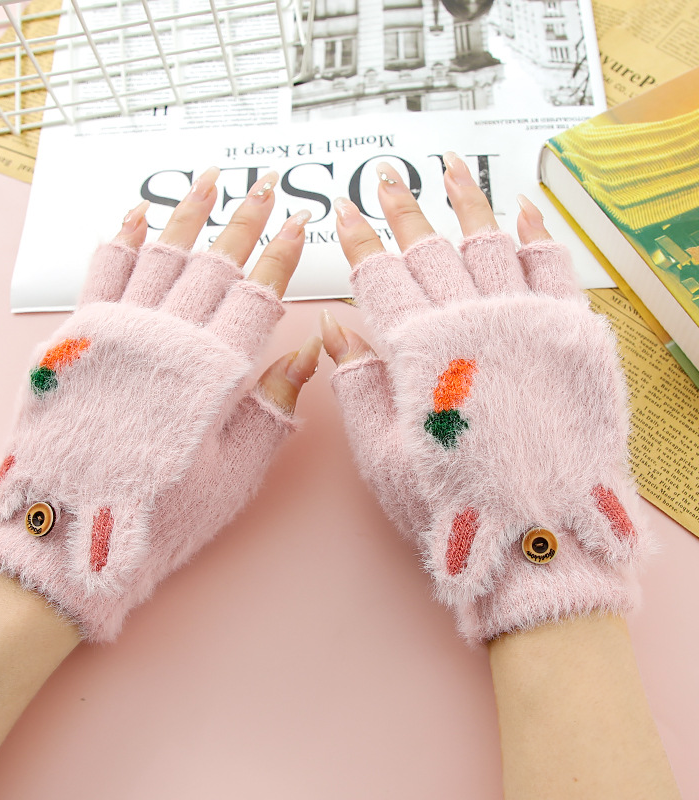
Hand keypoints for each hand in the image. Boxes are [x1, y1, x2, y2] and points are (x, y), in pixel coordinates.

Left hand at [0, 169, 319, 642]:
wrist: (68, 537)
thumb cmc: (162, 515)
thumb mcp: (234, 472)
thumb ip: (274, 404)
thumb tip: (311, 350)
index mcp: (213, 369)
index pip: (258, 295)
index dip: (283, 256)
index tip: (301, 223)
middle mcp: (168, 336)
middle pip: (216, 263)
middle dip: (246, 220)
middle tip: (267, 185)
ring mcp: (120, 330)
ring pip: (163, 254)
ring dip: (189, 213)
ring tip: (210, 179)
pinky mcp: (80, 337)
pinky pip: (104, 273)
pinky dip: (121, 240)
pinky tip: (136, 216)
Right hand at [322, 154, 648, 643]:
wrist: (540, 539)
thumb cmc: (453, 506)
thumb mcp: (383, 454)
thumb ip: (357, 383)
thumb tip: (333, 329)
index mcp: (418, 351)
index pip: (378, 278)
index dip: (359, 243)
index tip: (346, 213)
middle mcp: (470, 321)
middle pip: (428, 250)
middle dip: (402, 210)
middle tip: (387, 179)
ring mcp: (525, 321)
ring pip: (488, 242)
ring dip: (466, 201)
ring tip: (451, 167)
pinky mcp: (572, 334)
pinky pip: (553, 266)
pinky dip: (537, 233)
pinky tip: (522, 208)